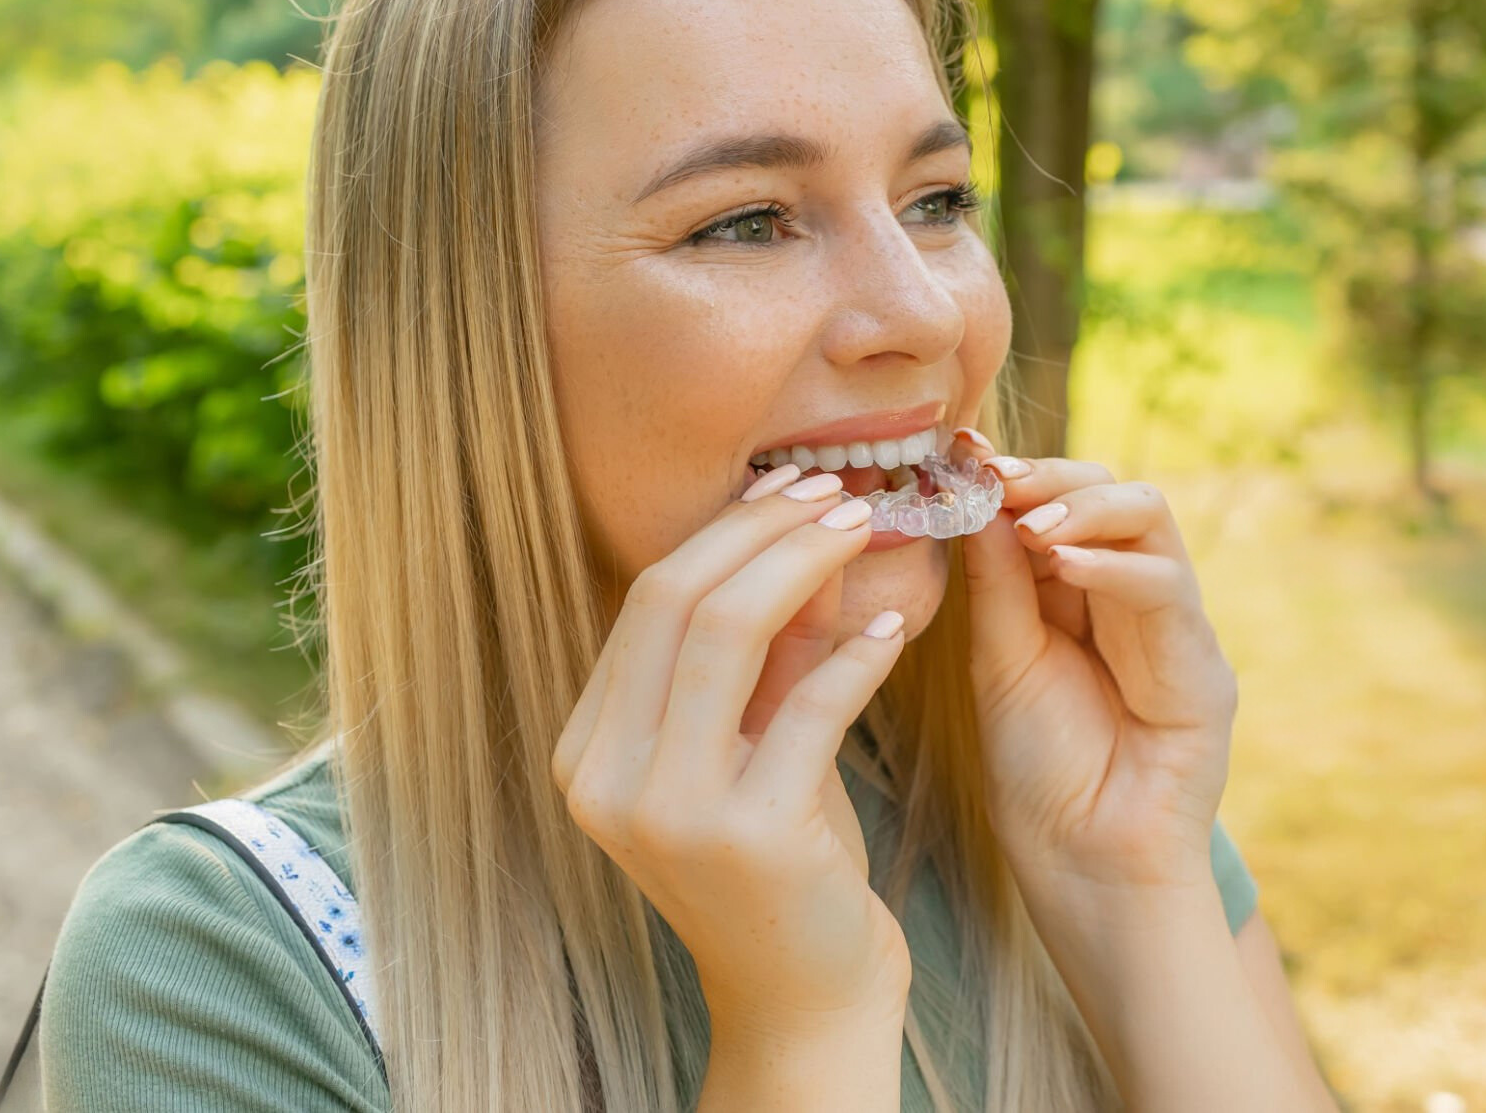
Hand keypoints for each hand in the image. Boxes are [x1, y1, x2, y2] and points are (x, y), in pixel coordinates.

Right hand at [550, 468, 912, 1027]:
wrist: (804, 997)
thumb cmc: (785, 861)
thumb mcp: (759, 739)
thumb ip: (770, 644)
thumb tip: (804, 521)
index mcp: (590, 750)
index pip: (650, 602)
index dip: (726, 530)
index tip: (794, 487)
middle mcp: (608, 778)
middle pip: (677, 599)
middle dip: (765, 528)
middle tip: (838, 492)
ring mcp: (669, 811)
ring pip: (726, 632)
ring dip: (805, 563)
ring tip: (866, 530)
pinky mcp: (748, 836)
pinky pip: (810, 705)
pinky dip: (858, 653)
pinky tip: (896, 628)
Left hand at [956, 432, 1237, 899]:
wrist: (1086, 867)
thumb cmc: (1041, 773)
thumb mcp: (1002, 661)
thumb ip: (997, 581)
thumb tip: (976, 491)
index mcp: (1080, 595)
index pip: (1060, 503)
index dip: (1014, 472)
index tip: (958, 450)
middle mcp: (1133, 598)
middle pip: (1111, 491)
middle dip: (1049, 475)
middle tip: (993, 474)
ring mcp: (1175, 626)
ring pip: (1149, 517)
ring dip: (1083, 506)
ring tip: (1028, 523)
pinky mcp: (1202, 665)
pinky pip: (1166, 586)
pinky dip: (1112, 565)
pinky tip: (1063, 564)